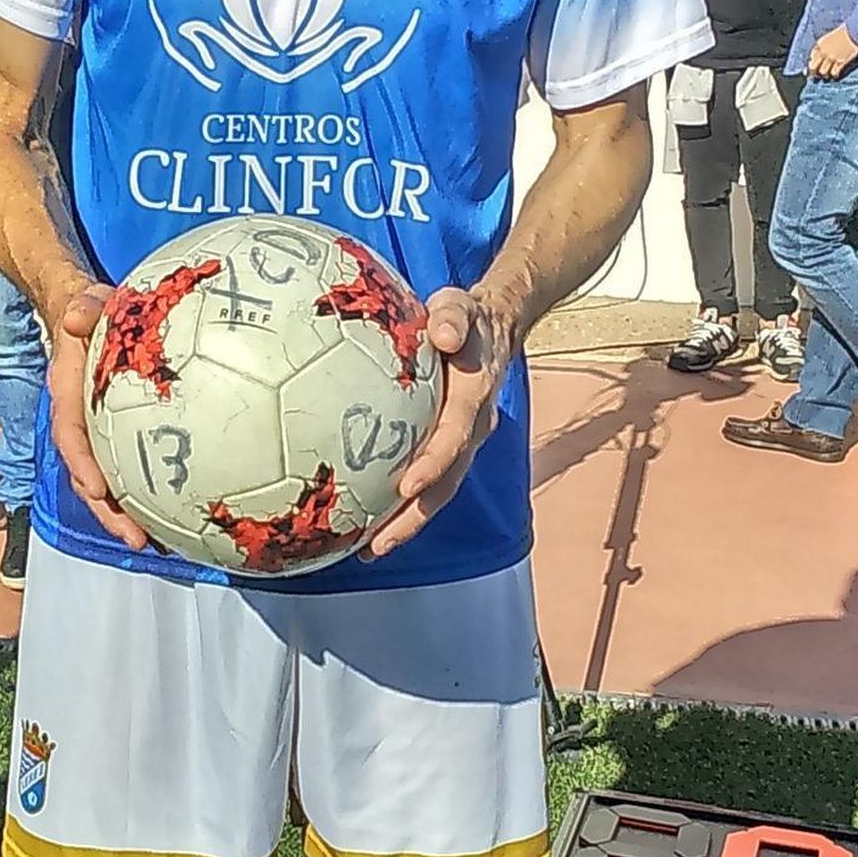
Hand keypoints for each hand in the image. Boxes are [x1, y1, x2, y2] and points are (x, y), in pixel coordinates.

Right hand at [47, 280, 151, 551]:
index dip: (82, 465)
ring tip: (157, 544)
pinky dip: (150, 493)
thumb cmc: (91, 310)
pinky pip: (132, 468)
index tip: (98, 490)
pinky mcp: (121, 436)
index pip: (71, 436)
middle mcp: (81, 423)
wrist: (87, 313)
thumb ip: (83, 307)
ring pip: (109, 483)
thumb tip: (78, 316)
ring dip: (128, 515)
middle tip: (136, 540)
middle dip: (109, 513)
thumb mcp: (85, 303)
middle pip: (89, 478)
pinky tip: (181, 513)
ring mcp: (100, 434)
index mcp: (69, 396)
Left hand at [363, 287, 509, 558]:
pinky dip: (401, 506)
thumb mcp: (461, 306)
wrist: (491, 328)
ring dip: (406, 523)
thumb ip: (453, 317)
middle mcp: (471, 430)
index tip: (406, 486)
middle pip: (446, 484)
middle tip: (378, 544)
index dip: (433, 464)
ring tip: (369, 550)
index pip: (454, 438)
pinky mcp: (446, 448)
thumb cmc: (466, 317)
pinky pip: (426, 482)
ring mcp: (461, 444)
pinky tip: (366, 522)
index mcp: (473, 399)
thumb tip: (443, 332)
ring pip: (437, 492)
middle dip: (414, 517)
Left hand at [808, 24, 857, 79]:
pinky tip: (836, 74)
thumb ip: (824, 45)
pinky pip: (834, 73)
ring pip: (823, 72)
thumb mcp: (830, 36)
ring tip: (827, 75)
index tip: (812, 67)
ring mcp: (832, 58)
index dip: (811, 63)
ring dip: (825, 74)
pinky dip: (834, 75)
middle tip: (817, 75)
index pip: (811, 57)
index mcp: (820, 44)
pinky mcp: (841, 62)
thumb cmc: (845, 32)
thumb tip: (820, 54)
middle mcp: (823, 52)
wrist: (855, 31)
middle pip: (813, 68)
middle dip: (814, 72)